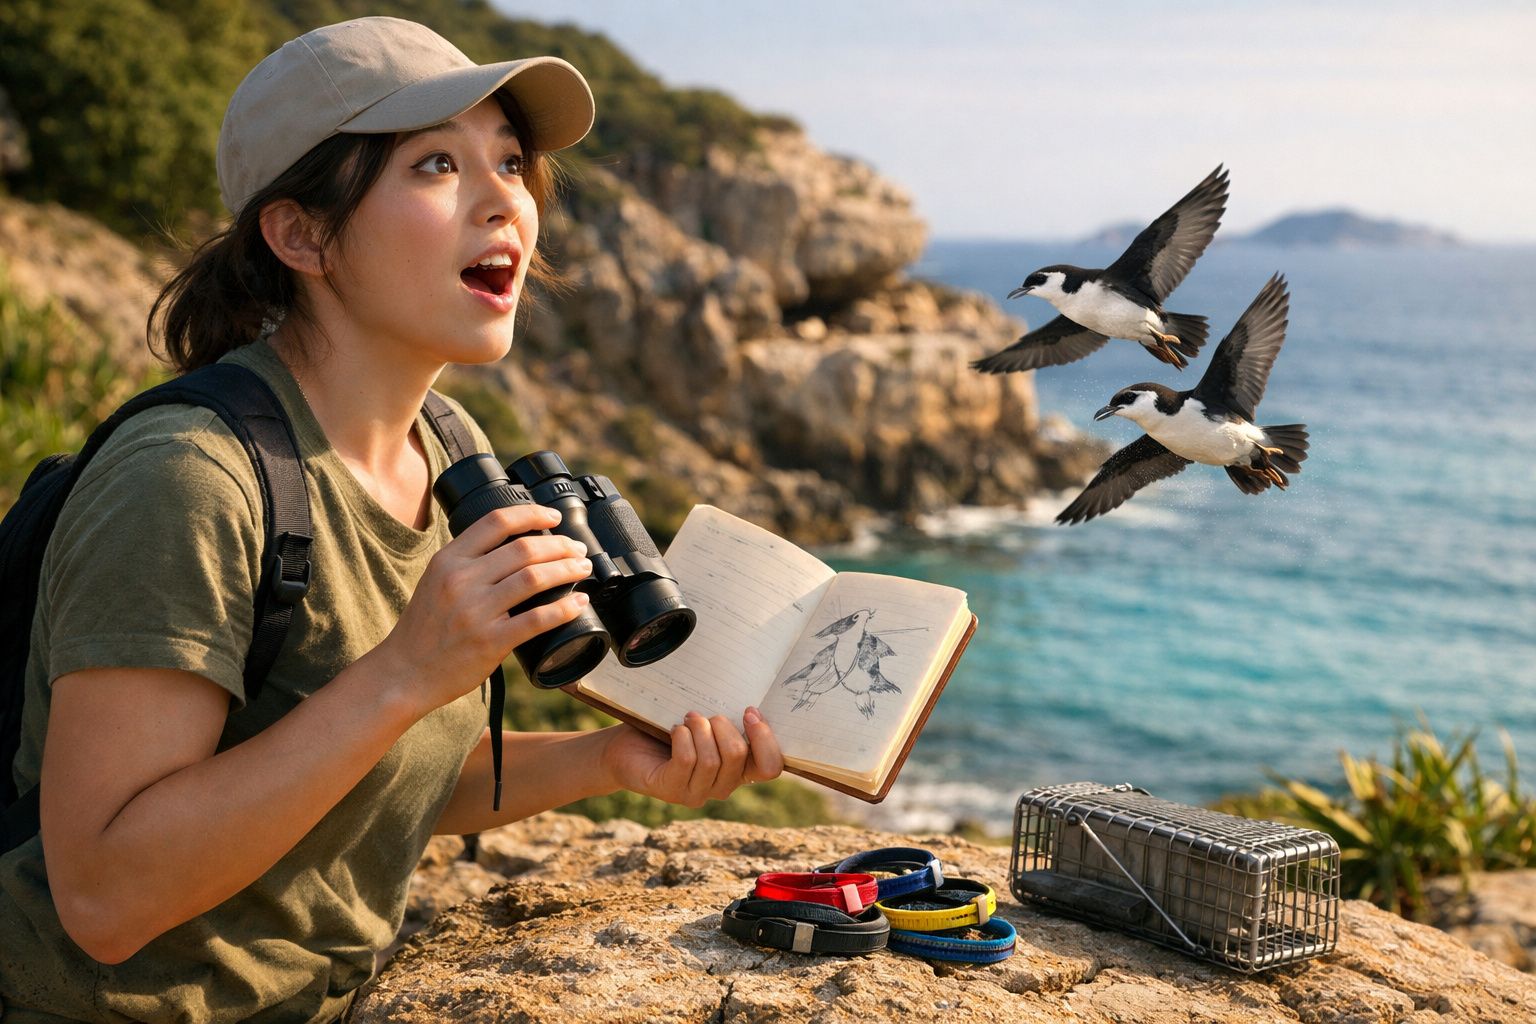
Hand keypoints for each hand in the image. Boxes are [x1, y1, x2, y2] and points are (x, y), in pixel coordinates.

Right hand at [375, 505, 592, 715]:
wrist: (404, 672)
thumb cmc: (425, 628)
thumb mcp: (436, 580)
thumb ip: (468, 562)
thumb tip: (514, 547)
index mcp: (449, 559)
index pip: (497, 521)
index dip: (532, 514)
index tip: (554, 517)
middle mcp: (461, 580)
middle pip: (524, 548)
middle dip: (560, 545)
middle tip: (577, 550)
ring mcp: (476, 611)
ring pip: (534, 578)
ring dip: (567, 570)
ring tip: (582, 569)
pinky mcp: (490, 641)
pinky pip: (537, 619)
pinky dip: (564, 608)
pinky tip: (578, 603)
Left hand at [600, 708, 783, 807]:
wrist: (626, 748)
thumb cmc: (670, 731)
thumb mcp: (707, 724)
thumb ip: (730, 721)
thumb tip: (751, 704)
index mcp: (738, 771)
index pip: (771, 767)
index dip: (765, 739)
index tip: (749, 711)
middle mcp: (722, 787)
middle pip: (739, 755)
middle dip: (723, 725)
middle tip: (706, 715)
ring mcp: (697, 793)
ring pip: (712, 760)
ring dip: (699, 729)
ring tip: (688, 718)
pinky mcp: (672, 790)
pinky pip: (686, 761)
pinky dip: (682, 737)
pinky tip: (674, 730)